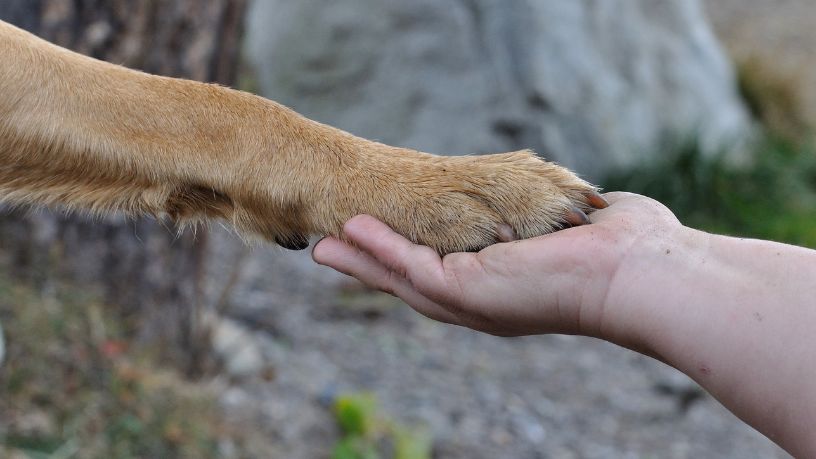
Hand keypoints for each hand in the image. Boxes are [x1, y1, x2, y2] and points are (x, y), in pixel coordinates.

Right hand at [312, 192, 681, 338]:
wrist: (640, 271)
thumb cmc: (623, 248)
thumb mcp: (575, 225)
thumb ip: (560, 216)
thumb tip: (583, 204)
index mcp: (504, 288)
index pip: (446, 271)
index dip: (409, 257)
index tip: (380, 240)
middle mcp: (482, 301)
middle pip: (412, 283)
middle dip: (371, 266)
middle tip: (330, 252)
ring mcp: (472, 300)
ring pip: (401, 279)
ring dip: (362, 261)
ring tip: (325, 246)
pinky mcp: (466, 290)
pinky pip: (410, 266)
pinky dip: (379, 250)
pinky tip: (351, 233)